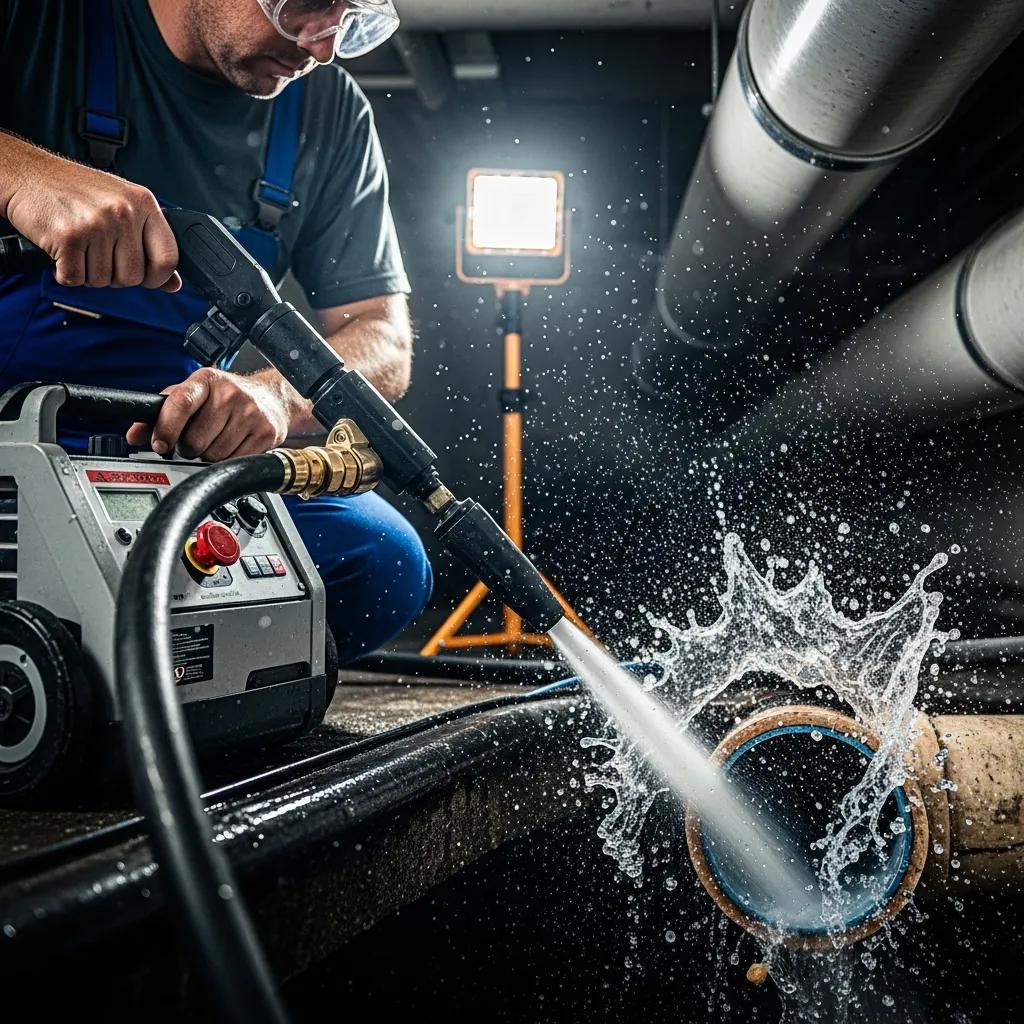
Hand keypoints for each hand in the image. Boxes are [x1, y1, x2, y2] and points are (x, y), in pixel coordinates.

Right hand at [1, 133, 179, 290]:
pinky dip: (66, 273)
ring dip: (88, 272)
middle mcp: (123, 212)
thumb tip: (173, 284)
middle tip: (97, 254)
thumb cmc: (75, 190)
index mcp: (144, 203)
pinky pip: (76, 278)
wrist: (27, 173)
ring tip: (79, 246)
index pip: (168, 258)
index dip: (157, 277)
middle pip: (133, 276)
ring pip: (103, 281)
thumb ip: (150, 243)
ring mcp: (97, 224)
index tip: (145, 277)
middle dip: (115, 276)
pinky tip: (63, 251)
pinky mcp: (69, 236)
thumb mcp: (122, 206)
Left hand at [126, 368, 290, 461]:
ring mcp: (251, 413)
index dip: (166, 428)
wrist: (271, 398)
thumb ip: (160, 413)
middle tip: (196, 440)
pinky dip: (229, 460)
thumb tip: (134, 436)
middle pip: (195, 440)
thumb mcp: (193, 396)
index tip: (160, 444)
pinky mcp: (266, 432)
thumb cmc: (226, 398)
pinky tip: (233, 446)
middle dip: (190, 448)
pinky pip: (235, 461)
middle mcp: (231, 394)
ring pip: (214, 455)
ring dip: (210, 455)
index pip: (181, 403)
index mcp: (207, 380)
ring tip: (217, 441)